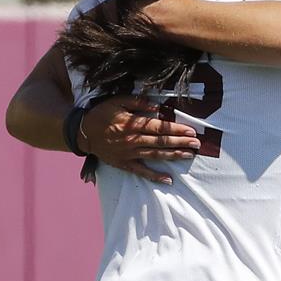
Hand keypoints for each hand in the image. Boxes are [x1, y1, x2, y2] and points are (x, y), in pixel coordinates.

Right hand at [80, 95, 199, 184]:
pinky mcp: (124, 163)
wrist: (83, 133)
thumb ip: (137, 102)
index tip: (191, 131)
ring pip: (155, 155)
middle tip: (197, 144)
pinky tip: (168, 180)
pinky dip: (154, 176)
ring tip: (188, 155)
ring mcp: (129, 153)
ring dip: (173, 156)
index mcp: (133, 124)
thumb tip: (157, 107)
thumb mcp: (117, 101)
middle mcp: (133, 140)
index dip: (176, 129)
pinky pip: (141, 171)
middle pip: (161, 142)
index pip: (159, 127)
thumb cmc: (102, 114)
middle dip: (180, 142)